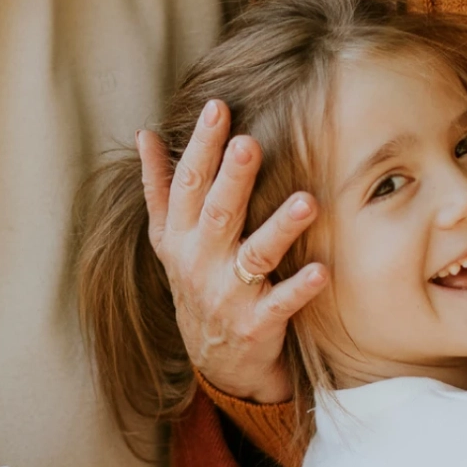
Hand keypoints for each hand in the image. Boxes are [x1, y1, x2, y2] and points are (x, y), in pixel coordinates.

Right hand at [136, 99, 328, 402]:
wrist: (214, 359)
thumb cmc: (197, 282)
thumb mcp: (169, 238)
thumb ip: (160, 186)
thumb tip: (144, 134)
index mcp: (180, 236)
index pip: (189, 183)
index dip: (202, 146)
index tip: (218, 108)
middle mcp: (201, 261)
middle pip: (218, 213)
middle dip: (233, 178)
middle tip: (250, 143)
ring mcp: (229, 294)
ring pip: (255, 256)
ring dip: (280, 229)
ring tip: (306, 202)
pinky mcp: (257, 323)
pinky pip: (281, 304)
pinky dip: (300, 288)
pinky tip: (322, 269)